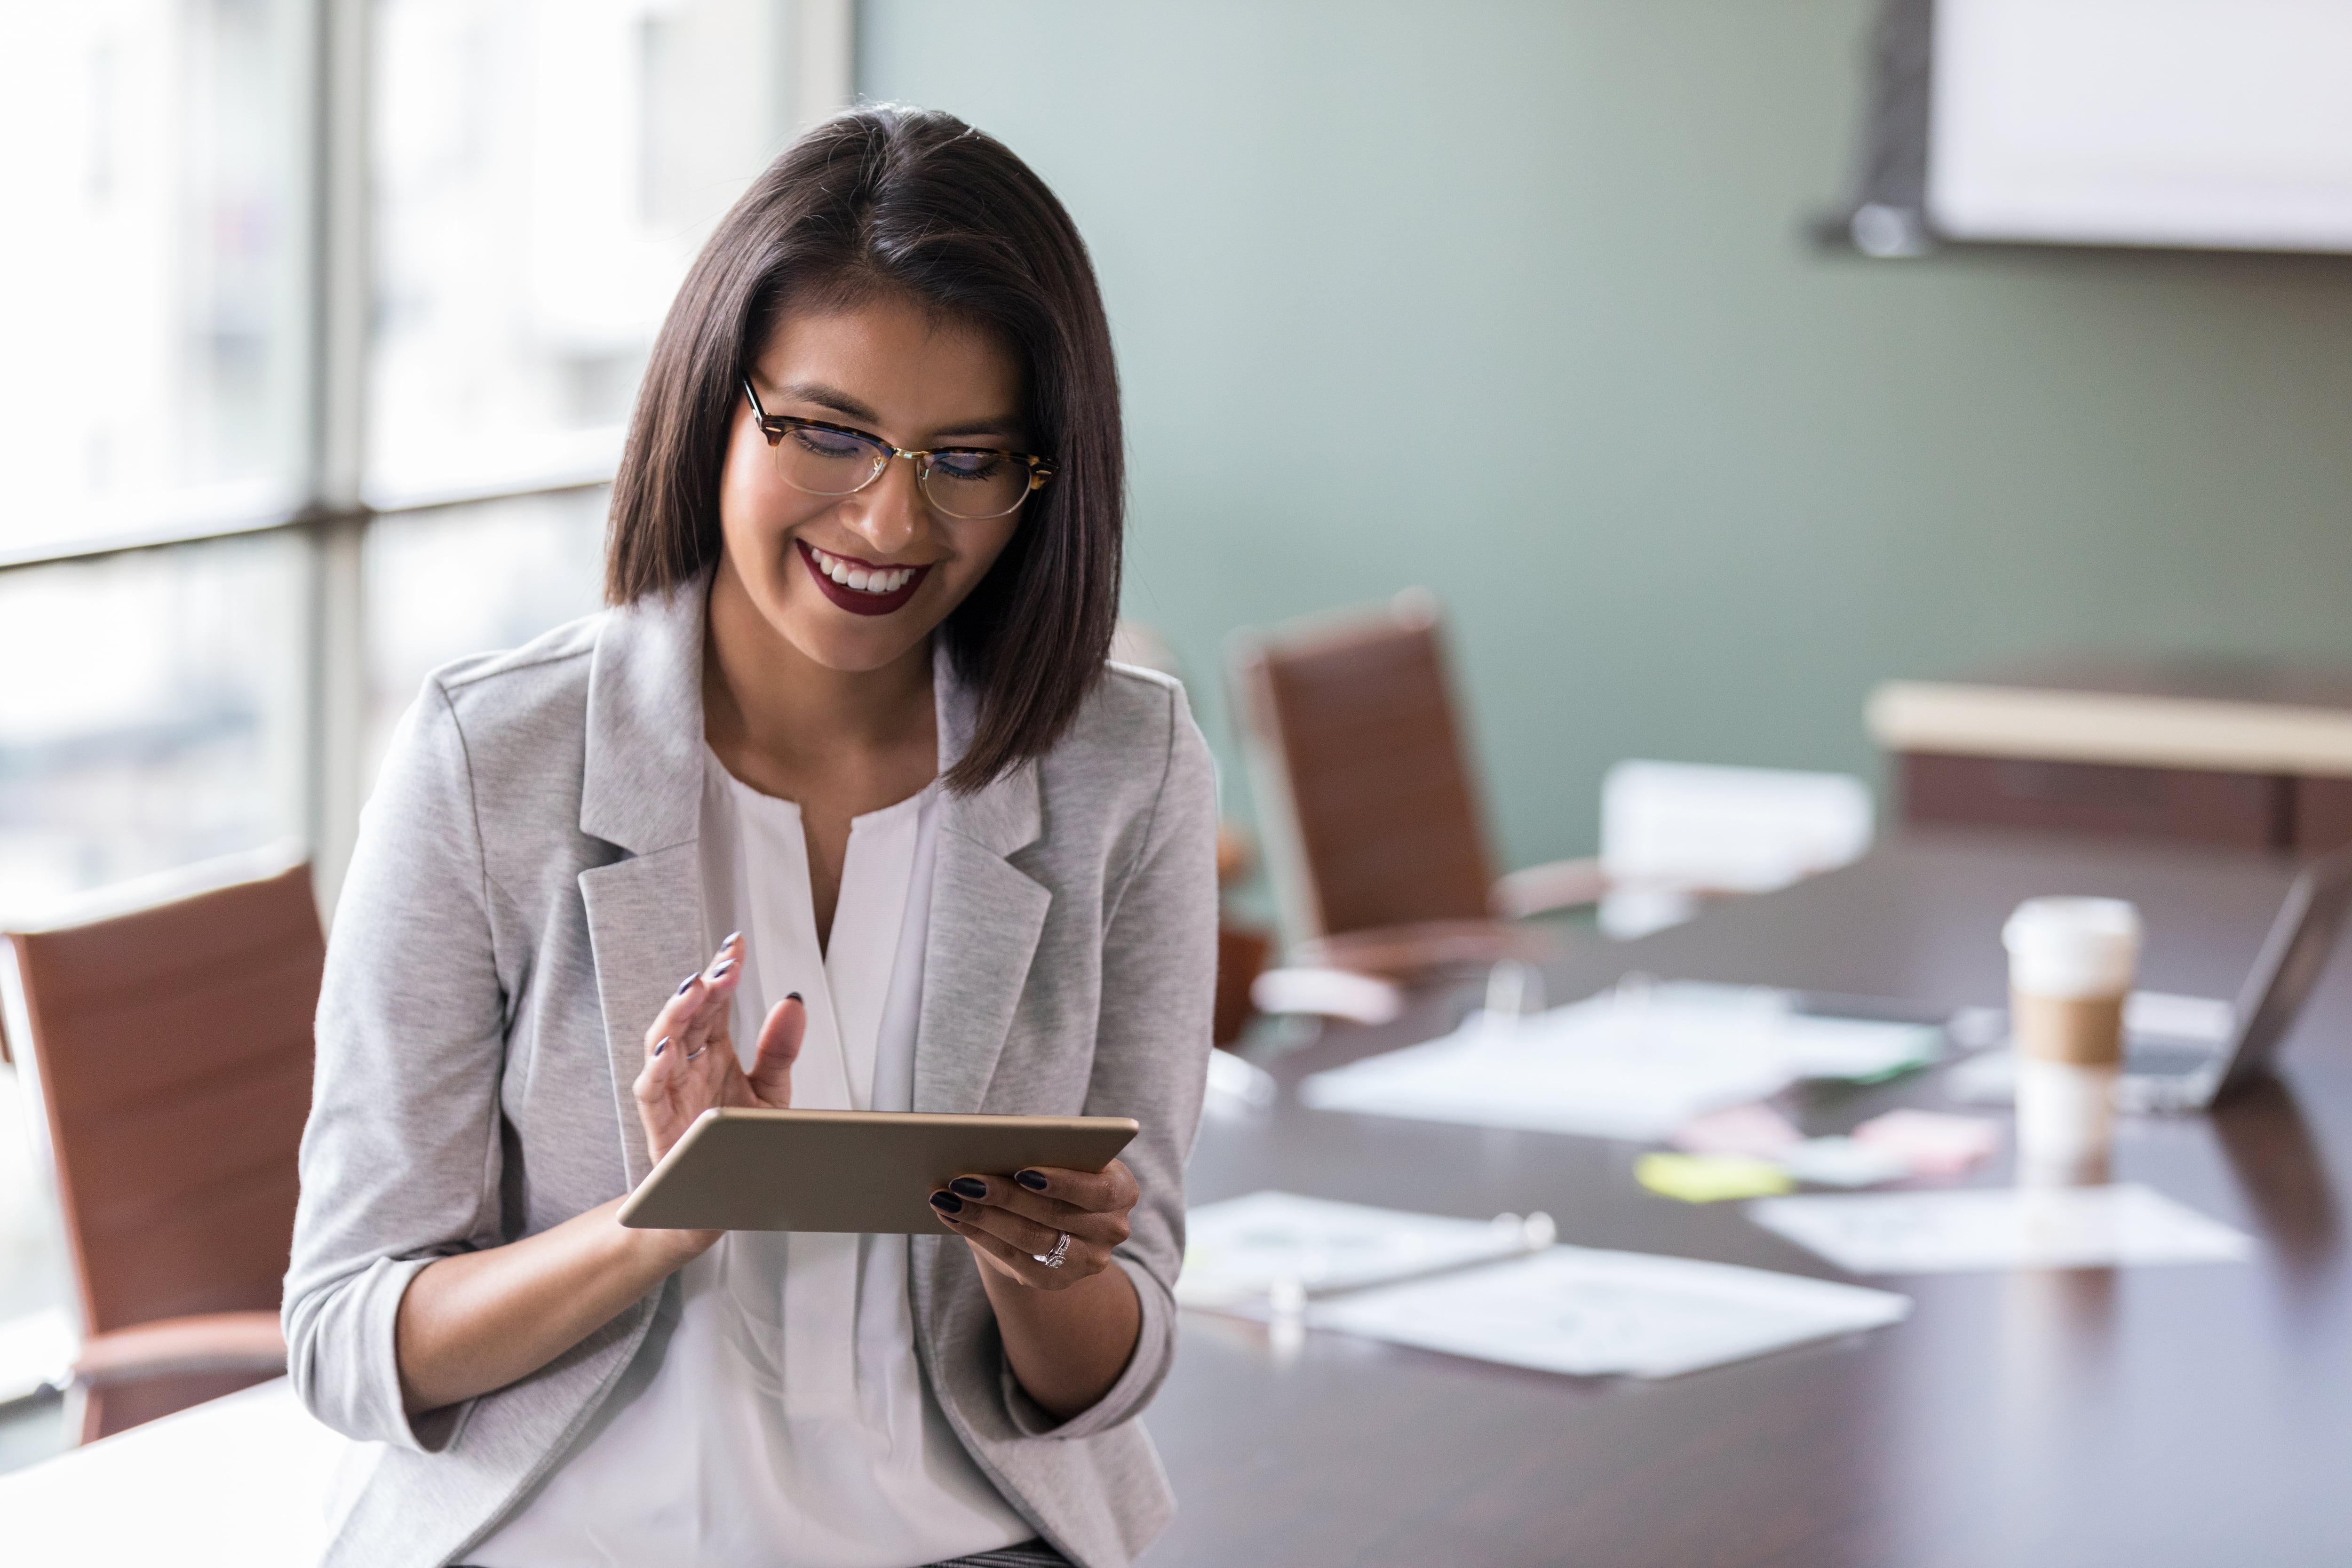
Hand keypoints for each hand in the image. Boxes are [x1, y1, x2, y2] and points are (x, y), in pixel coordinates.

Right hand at [631, 933, 805, 1166]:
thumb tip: (793, 1000)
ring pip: (661, 1042)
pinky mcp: (659, 1122)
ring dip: (675, 1014)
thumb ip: (778, 1048)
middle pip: (688, 1015)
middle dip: (703, 986)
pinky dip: (654, 1068)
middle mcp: (688, 1063)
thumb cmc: (739, 1141)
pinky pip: (649, 1091)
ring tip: (694, 989)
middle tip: (724, 965)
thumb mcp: (770, 1091)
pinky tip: (667, 1048)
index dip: (723, 972)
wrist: (725, 1197)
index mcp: (712, 1049)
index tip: (736, 944)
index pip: (714, 1001)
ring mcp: (671, 1090)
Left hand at [927, 1160, 1139, 1290]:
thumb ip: (1043, 1152)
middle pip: (1053, 1215)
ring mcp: (1086, 1261)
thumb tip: (992, 1145)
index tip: (1023, 1171)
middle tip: (961, 1179)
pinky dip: (978, 1235)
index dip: (1062, 1182)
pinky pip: (1013, 1259)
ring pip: (1029, 1239)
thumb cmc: (1059, 1173)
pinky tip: (952, 1217)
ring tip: (946, 1197)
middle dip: (1003, 1196)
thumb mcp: (1063, 1158)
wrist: (1063, 1221)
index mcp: (1122, 1191)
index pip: (1098, 1190)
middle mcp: (1112, 1230)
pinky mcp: (1056, 1280)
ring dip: (982, 1217)